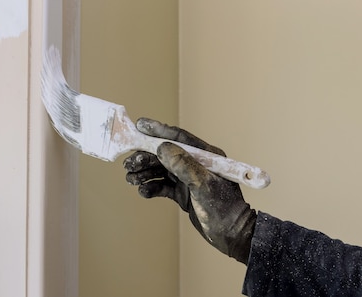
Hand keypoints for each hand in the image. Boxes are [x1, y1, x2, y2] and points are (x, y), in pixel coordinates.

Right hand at [123, 118, 256, 263]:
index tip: (140, 126)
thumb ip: (183, 165)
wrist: (232, 236)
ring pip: (161, 170)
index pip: (179, 137)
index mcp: (205, 155)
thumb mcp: (203, 185)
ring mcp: (188, 179)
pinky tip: (143, 191)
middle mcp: (195, 164)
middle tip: (128, 163)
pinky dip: (151, 187)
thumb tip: (163, 147)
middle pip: (165, 154)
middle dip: (145, 157)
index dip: (159, 130)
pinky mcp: (183, 193)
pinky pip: (162, 186)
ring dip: (145, 172)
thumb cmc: (225, 210)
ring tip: (131, 178)